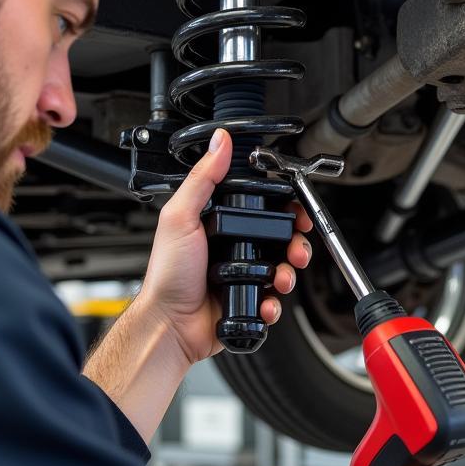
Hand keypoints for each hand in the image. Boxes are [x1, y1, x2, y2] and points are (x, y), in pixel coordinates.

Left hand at [135, 128, 312, 365]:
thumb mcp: (181, 216)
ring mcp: (242, 273)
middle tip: (296, 248)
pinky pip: (274, 298)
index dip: (283, 207)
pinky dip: (276, 301)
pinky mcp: (248, 299)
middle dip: (295, 243)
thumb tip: (219, 142)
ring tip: (281, 278)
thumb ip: (202, 178)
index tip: (296, 211)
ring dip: (289, 273)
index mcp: (218, 222)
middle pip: (279, 237)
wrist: (170, 324)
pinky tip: (267, 301)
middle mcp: (232, 246)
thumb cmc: (168, 274)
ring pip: (282, 268)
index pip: (259, 207)